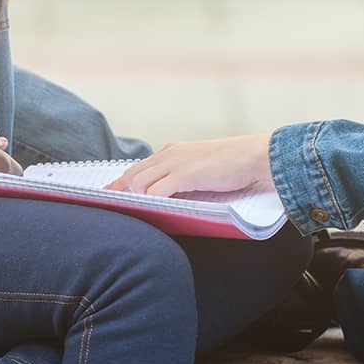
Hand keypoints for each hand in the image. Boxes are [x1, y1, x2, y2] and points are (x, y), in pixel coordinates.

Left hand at [105, 134, 272, 196]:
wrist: (255, 155)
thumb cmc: (235, 164)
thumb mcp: (202, 166)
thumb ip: (184, 176)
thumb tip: (168, 195)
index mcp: (173, 151)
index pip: (139, 167)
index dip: (121, 183)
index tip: (108, 195)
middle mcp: (169, 154)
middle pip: (132, 175)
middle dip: (120, 193)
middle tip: (111, 209)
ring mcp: (175, 163)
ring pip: (138, 182)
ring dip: (134, 199)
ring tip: (132, 213)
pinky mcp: (184, 175)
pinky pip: (155, 191)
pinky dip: (149, 202)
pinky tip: (150, 211)